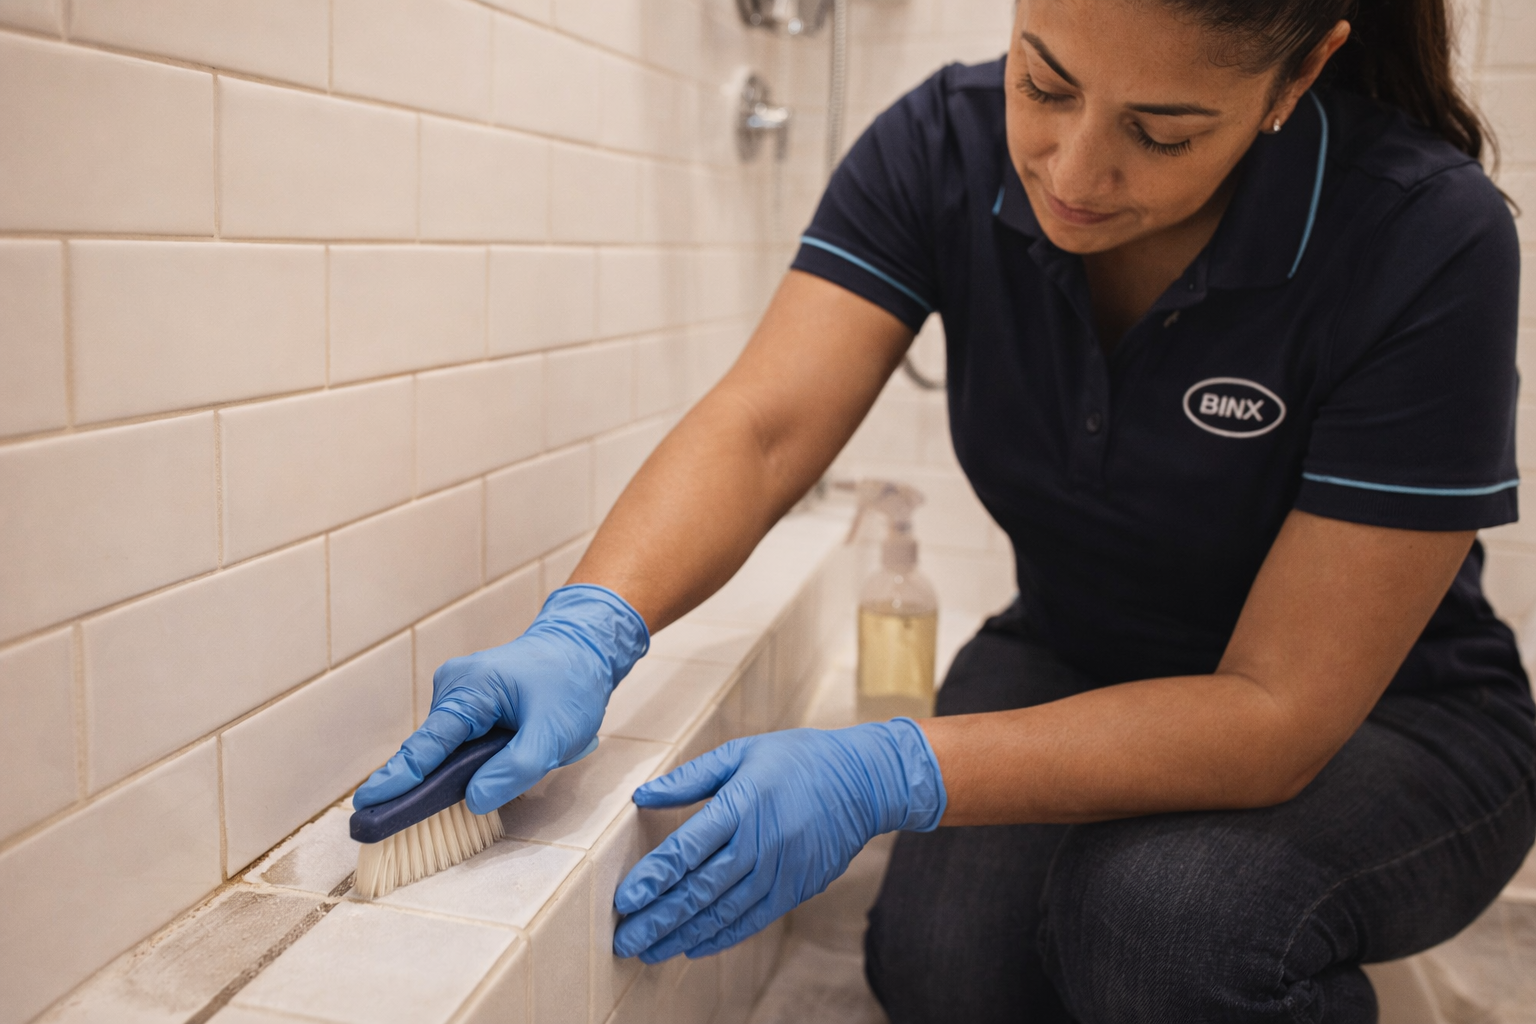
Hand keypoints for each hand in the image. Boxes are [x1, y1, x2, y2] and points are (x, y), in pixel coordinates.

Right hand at [353, 585, 648, 814]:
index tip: (365, 804)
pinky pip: (460, 745)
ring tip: (511, 767)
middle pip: (433, 753)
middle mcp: (452, 689)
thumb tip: (473, 800)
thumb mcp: (554, 734)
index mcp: (468, 689)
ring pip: (449, 752)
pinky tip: (500, 764)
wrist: (583, 648)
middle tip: (428, 822)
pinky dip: (474, 762)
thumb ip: (514, 770)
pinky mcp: (468, 707)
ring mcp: (457, 696)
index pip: (426, 744)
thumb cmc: (570, 685)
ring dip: (469, 772)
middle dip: (438, 786)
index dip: (398, 779)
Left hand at [612, 720, 945, 961]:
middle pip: (701, 889)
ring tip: (650, 951)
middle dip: (660, 918)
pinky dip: (723, 936)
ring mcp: (781, 869)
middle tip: (625, 940)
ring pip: (724, 911)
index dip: (655, 876)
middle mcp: (760, 842)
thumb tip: (642, 796)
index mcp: (742, 804)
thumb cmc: (797, 758)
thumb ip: (690, 778)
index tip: (625, 899)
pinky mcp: (797, 887)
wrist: (864, 781)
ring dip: (683, 934)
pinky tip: (694, 947)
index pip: (689, 848)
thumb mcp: (742, 752)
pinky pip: (754, 918)